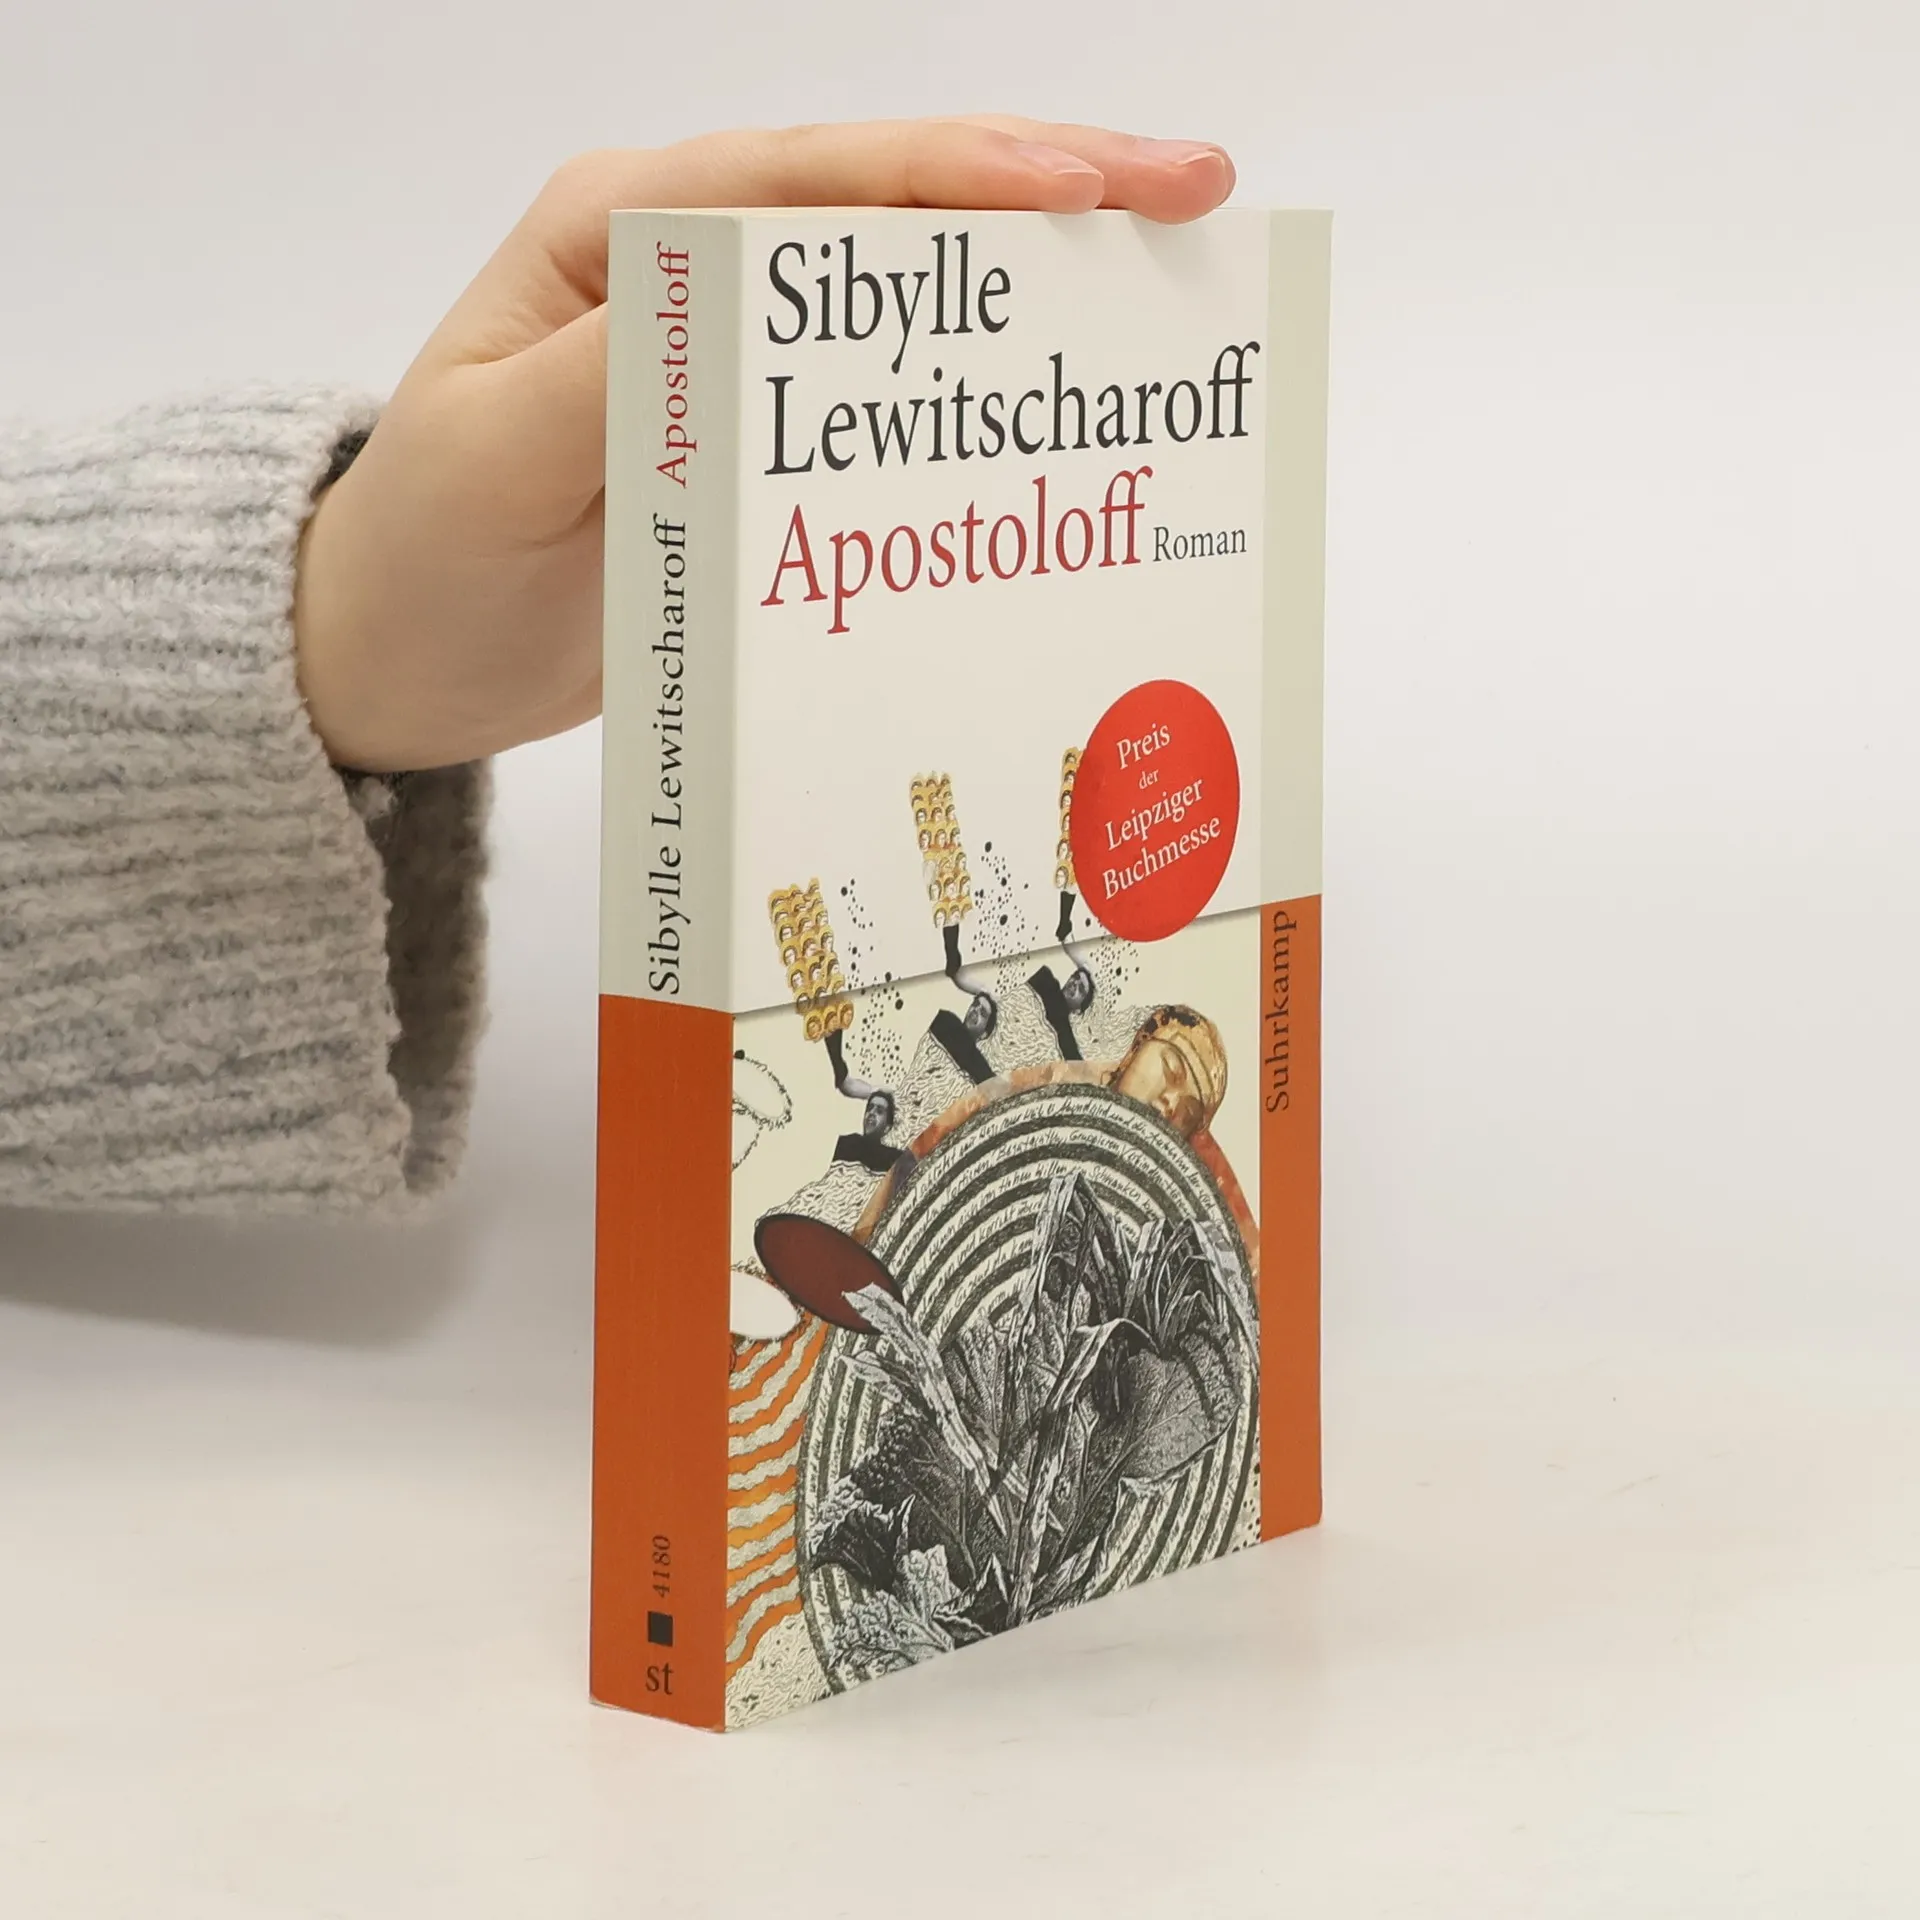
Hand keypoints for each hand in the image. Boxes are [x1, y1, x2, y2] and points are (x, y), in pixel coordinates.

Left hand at [293, 118, 1235, 771]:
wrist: (403, 656)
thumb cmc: (426, 552)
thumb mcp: (494, 458)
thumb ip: (614, 377)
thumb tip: (755, 312)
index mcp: (622, 233)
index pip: (811, 179)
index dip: (956, 176)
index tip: (1085, 189)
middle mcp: (693, 270)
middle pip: (891, 208)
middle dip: (1049, 191)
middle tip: (1196, 190)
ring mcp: (737, 355)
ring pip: (911, 296)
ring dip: (1039, 282)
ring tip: (1174, 270)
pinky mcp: (764, 441)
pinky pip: (890, 402)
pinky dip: (979, 393)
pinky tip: (1063, 400)